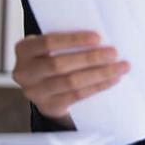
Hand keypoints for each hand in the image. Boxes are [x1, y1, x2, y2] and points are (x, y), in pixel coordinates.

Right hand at [12, 30, 129, 126]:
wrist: (44, 86)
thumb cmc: (53, 56)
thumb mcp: (52, 46)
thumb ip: (68, 40)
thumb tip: (101, 38)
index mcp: (24, 50)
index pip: (48, 42)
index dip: (74, 40)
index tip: (98, 37)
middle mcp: (24, 72)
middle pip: (60, 64)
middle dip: (90, 58)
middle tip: (114, 53)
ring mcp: (35, 92)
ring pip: (71, 82)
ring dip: (99, 74)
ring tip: (120, 67)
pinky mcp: (48, 107)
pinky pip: (76, 96)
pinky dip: (97, 86)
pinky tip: (112, 80)